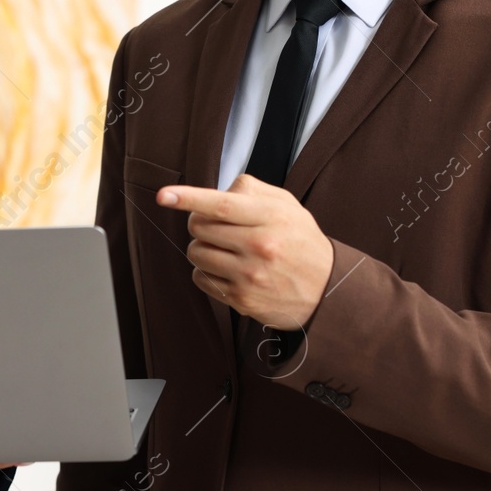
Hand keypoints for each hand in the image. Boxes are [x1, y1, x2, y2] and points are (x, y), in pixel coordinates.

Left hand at [157, 173, 334, 329]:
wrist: (327, 290)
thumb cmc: (300, 242)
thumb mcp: (287, 206)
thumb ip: (251, 191)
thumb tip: (214, 191)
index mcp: (270, 217)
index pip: (220, 204)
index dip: (188, 198)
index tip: (163, 196)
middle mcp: (259, 246)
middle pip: (199, 228)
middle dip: (200, 223)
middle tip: (218, 227)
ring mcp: (249, 275)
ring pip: (196, 253)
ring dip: (202, 248)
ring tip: (226, 250)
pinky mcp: (241, 299)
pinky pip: (200, 278)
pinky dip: (206, 272)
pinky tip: (228, 270)